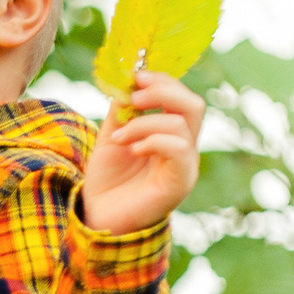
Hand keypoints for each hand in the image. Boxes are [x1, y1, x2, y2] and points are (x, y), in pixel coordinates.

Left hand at [81, 71, 203, 236]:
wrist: (99, 218)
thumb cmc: (108, 180)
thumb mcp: (112, 136)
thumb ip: (122, 110)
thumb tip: (128, 81)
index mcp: (171, 134)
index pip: (182, 97)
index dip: (163, 81)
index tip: (137, 76)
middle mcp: (184, 148)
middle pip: (193, 105)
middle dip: (163, 92)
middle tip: (135, 97)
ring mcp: (185, 166)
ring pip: (181, 125)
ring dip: (144, 123)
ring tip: (119, 137)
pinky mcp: (180, 183)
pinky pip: (179, 150)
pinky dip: (154, 141)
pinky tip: (132, 149)